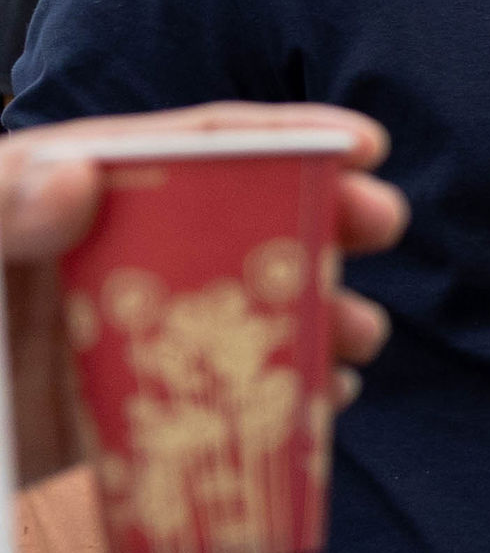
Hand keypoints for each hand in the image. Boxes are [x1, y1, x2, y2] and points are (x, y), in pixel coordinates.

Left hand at [3, 103, 406, 488]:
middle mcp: (85, 258)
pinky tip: (309, 409)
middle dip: (315, 224)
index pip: (181, 146)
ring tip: (352, 343)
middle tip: (376, 234)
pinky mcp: (94, 415)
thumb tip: (78, 176)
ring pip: (226, 309)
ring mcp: (95, 336)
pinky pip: (197, 397)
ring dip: (307, 319)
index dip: (278, 137)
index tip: (358, 149)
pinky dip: (267, 400)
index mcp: (50, 196)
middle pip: (225, 221)